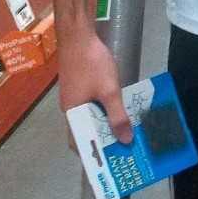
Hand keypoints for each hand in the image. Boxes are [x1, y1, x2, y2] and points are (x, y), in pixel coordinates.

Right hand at [58, 31, 132, 145]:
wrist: (78, 35)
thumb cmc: (91, 64)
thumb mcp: (109, 91)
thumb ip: (117, 116)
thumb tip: (126, 140)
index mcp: (72, 114)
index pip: (78, 143)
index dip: (93, 154)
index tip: (110, 162)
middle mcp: (70, 108)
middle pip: (86, 130)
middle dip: (104, 140)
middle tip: (125, 148)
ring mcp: (75, 96)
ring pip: (90, 117)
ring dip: (106, 124)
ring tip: (127, 131)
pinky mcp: (80, 86)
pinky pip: (92, 104)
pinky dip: (105, 110)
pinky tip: (120, 109)